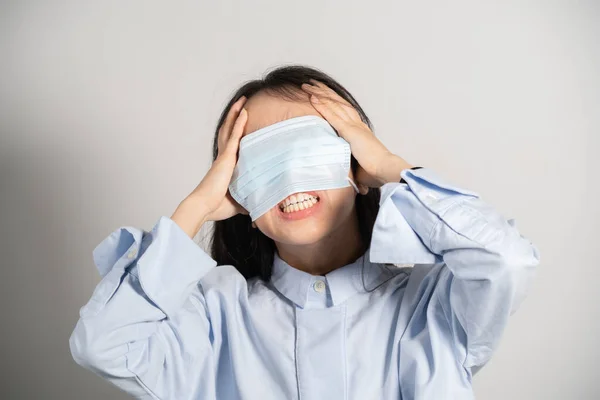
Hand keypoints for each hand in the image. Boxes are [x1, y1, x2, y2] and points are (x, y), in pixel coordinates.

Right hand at [171, 96, 248, 236]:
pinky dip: (239, 123)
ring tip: (242, 100)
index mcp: (224, 167)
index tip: (242, 124)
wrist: (205, 206)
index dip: (236, 133)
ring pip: (230, 128)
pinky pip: (235, 135)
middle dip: (234, 117)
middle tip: (242, 104)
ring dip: (236, 113)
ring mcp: (224, 155)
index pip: (232, 146)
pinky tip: (245, 111)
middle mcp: (223, 158)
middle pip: (228, 131)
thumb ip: (247, 199)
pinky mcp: (227, 157)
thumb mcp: (238, 202)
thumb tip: (257, 204)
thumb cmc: (217, 206)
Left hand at [301, 79, 412, 187]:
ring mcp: (353, 126)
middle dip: (325, 92)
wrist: (385, 169)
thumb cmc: (376, 171)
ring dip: (320, 93)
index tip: (323, 94)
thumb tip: (353, 181)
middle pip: (338, 102)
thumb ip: (355, 168)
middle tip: (312, 83)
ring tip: (307, 85)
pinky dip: (322, 105)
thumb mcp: (361, 167)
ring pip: (334, 104)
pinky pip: (332, 115)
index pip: (344, 111)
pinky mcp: (349, 131)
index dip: (333, 101)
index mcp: (360, 131)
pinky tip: (312, 97)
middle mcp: (357, 124)